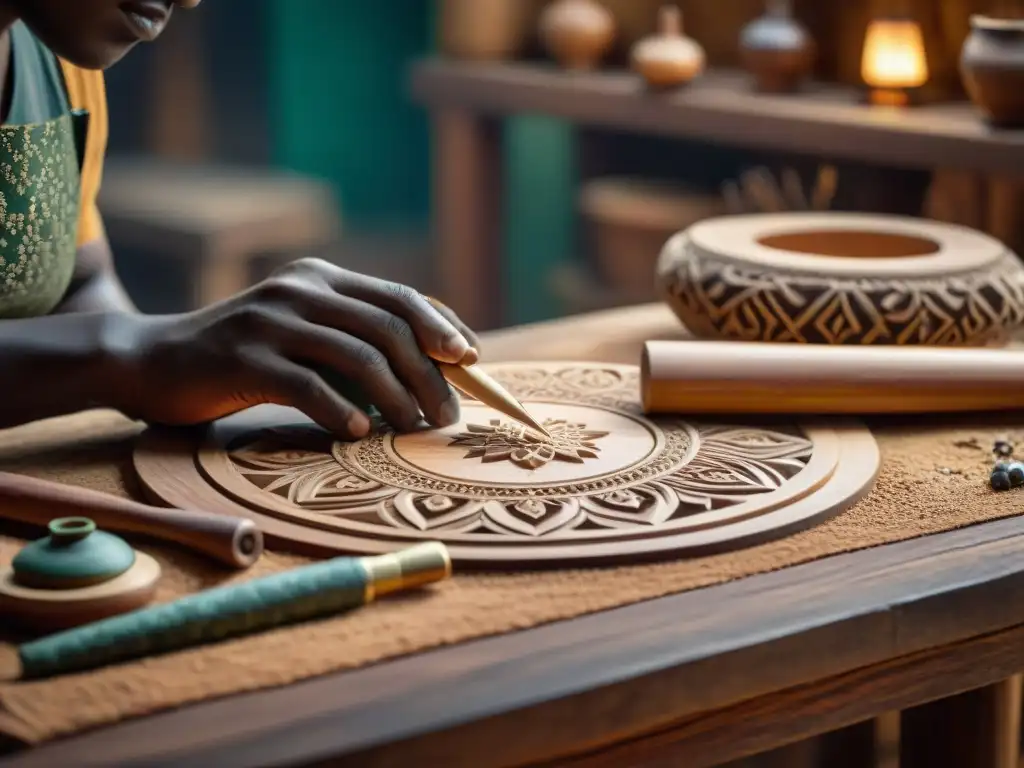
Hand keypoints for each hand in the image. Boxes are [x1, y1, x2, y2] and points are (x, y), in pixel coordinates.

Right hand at [114, 259, 479, 438]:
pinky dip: (342, 410)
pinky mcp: (244, 356)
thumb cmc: (244, 358)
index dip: (442, 328)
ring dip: (396, 398)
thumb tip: (429, 373)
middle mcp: (300, 289)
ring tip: (413, 430)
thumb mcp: (302, 335)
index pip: (400, 297)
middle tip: (445, 416)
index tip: (471, 362)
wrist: (154, 361)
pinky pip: (308, 384)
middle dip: (429, 374)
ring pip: (357, 354)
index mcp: (321, 277)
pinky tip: (360, 432)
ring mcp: (270, 319)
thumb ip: (353, 340)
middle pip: (388, 327)